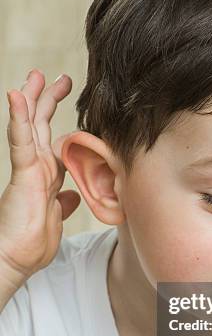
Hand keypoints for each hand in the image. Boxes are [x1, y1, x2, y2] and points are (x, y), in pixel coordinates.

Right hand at [0, 69, 80, 279]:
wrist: (16, 260)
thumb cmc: (32, 243)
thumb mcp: (55, 217)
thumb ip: (62, 202)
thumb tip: (72, 196)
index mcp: (47, 175)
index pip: (54, 140)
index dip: (59, 121)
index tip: (69, 107)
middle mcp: (38, 167)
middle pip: (42, 125)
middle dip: (48, 100)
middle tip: (59, 77)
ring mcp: (29, 168)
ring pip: (30, 125)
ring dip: (32, 99)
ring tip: (36, 75)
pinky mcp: (23, 173)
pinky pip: (21, 140)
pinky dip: (19, 118)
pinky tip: (16, 96)